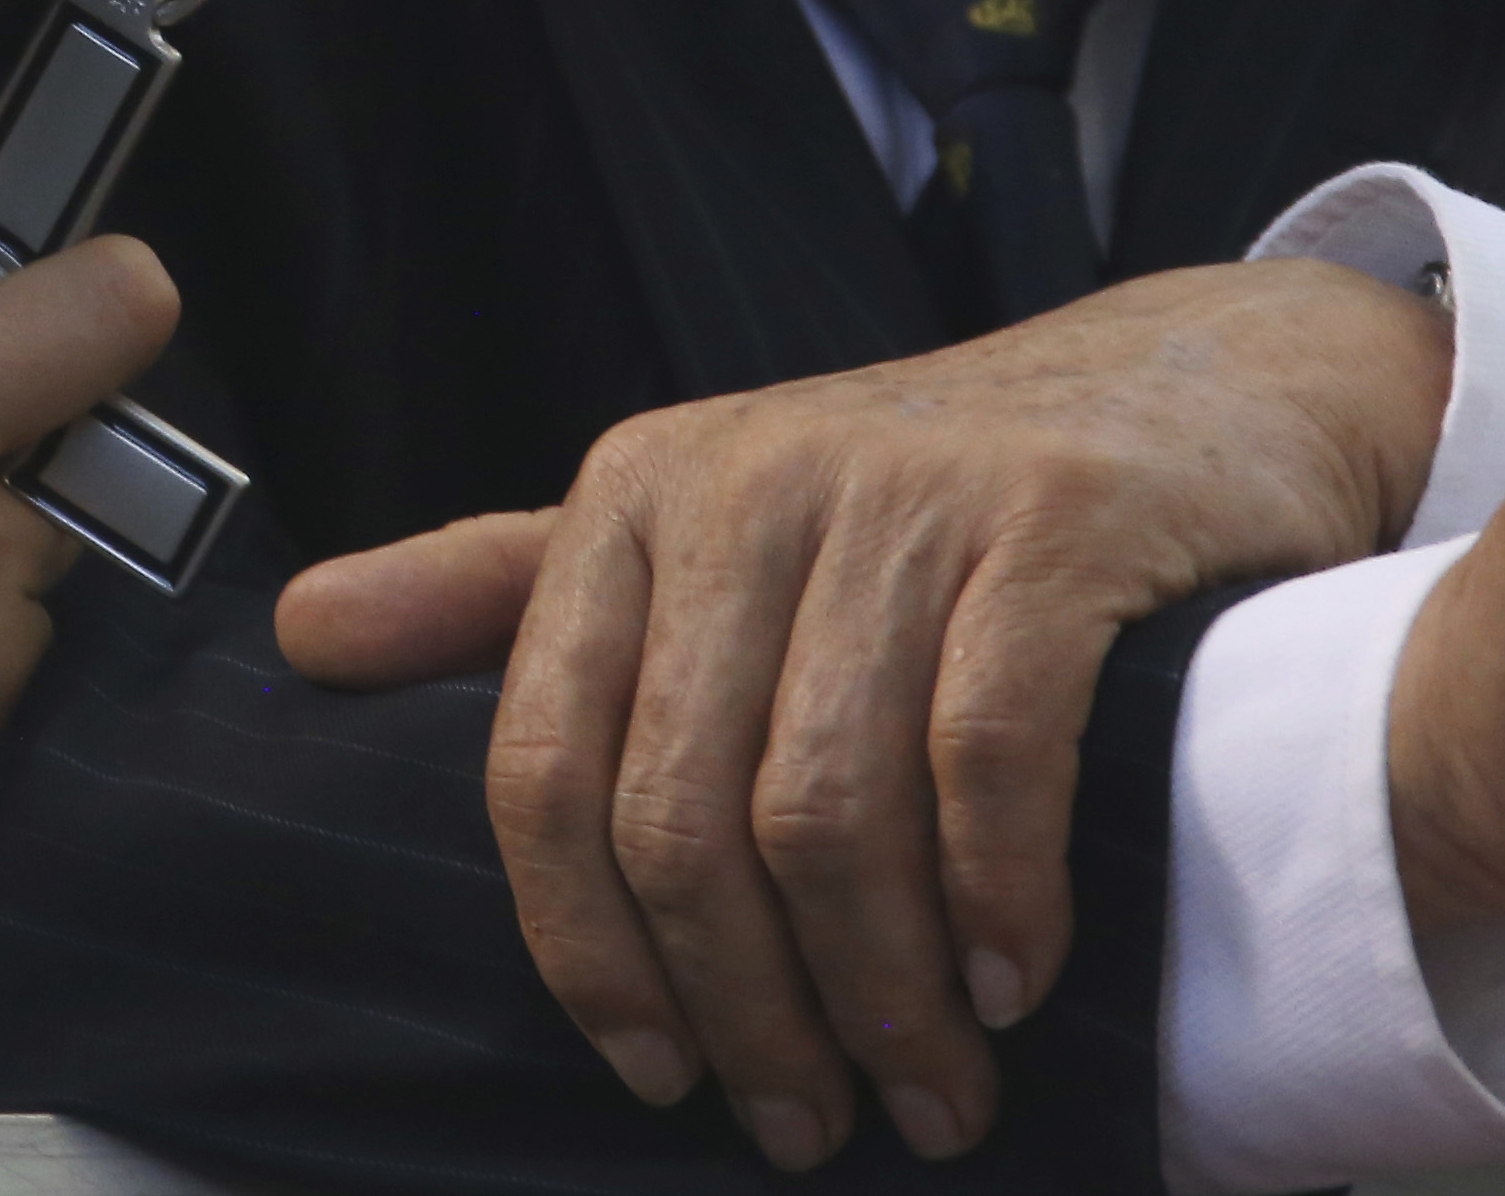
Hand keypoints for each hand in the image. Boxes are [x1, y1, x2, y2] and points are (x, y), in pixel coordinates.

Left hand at [280, 259, 1446, 1172]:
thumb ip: (510, 584)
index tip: (658, 1076)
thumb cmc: (935, 491)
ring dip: (879, 997)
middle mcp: (748, 482)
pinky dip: (993, 897)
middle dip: (746, 1013)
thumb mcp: (704, 515)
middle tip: (809, 1123)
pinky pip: (986, 752)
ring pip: (828, 811)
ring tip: (928, 1090)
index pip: (543, 772)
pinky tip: (1010, 979)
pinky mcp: (1054, 520)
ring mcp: (904, 494)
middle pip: (683, 819)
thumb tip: (301, 632)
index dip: (590, 957)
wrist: (1203, 382)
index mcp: (633, 497)